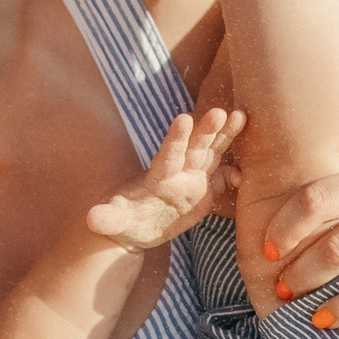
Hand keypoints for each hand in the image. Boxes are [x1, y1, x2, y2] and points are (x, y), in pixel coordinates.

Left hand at [87, 107, 244, 251]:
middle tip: (221, 112)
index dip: (176, 138)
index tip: (183, 118)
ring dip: (226, 136)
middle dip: (208, 130)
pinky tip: (246, 173)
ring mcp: (193, 179)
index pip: (168, 155)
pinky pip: (223, 178)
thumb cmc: (124, 221)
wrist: (138, 227)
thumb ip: (108, 218)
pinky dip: (236, 174)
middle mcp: (178, 172)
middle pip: (195, 148)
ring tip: (241, 115)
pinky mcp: (205, 190)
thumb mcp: (115, 222)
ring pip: (212, 153)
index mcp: (158, 177)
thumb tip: (92, 219)